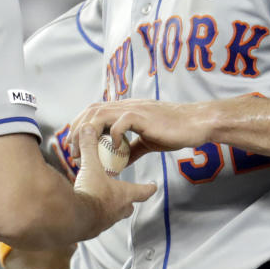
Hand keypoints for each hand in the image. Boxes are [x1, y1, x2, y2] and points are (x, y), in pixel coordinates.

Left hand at [67, 99, 208, 161]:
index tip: (75, 148)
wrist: (196, 124)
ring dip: (90, 134)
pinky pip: (121, 122)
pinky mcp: (144, 116)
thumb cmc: (174, 130)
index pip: (93, 112)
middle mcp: (126, 106)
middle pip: (91, 111)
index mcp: (124, 110)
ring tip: (87, 153)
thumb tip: (117, 162)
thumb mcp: (147, 141)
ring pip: (101, 114)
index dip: (80, 127)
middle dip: (77, 132)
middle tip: (74, 154)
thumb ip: (131, 149)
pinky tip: (116, 150)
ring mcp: (134, 110)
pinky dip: (114, 136)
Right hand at [72, 125, 155, 234]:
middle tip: (125, 192)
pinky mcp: (93, 228)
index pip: (143, 190)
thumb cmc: (90, 193)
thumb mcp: (90, 166)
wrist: (74, 218)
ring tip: (103, 199)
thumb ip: (90, 146)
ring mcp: (107, 221)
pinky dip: (96, 214)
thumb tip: (88, 128)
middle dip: (128, 198)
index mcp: (124, 194)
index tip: (154, 185)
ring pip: (114, 214)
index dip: (149, 187)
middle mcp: (118, 210)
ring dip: (110, 206)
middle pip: (129, 205)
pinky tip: (88, 208)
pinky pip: (98, 220)